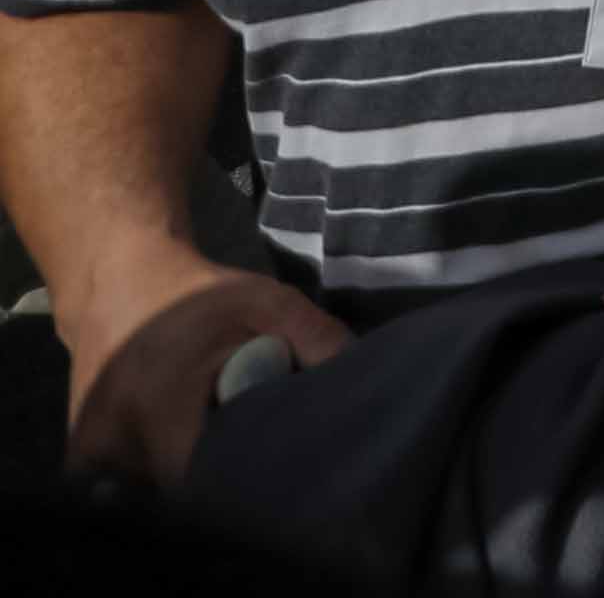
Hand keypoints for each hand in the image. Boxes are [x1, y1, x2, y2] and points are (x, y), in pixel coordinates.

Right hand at [65, 263, 351, 488]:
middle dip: (209, 483)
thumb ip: (315, 337)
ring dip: (176, 478)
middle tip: (248, 457)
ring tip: (212, 445)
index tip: (265, 476)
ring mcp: (87, 448)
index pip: (191, 484)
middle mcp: (110, 436)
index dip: (230, 488)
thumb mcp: (265, 302)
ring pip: (142, 491)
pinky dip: (145, 475)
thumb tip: (358, 375)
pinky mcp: (79, 452)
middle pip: (166, 491)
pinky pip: (116, 484)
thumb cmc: (194, 292)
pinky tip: (175, 445)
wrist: (115, 278)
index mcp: (155, 406)